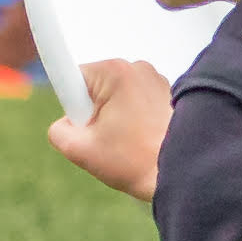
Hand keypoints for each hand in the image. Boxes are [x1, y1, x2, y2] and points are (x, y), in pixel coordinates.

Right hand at [50, 58, 172, 200]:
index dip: (69, 102)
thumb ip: (58, 130)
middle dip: (93, 113)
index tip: (74, 111)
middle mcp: (137, 67)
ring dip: (114, 117)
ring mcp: (155, 79)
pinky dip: (133, 119)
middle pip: (94, 88)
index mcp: (114, 72)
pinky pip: (135, 102)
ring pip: (115, 97)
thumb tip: (65, 123)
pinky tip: (142, 139)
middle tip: (106, 138)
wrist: (183, 173)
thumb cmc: (136, 162)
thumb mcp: (80, 150)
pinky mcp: (167, 93)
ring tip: (128, 142)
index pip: (72, 76)